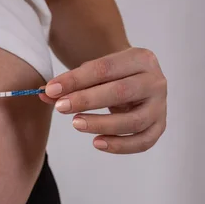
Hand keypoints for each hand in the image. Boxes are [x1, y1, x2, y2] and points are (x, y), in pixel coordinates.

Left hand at [39, 47, 166, 153]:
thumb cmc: (109, 76)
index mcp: (139, 58)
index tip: (52, 90)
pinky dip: (120, 145)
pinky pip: (143, 141)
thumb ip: (68, 83)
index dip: (76, 80)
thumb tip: (44, 94)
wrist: (135, 79)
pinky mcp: (160, 126)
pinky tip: (97, 142)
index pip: (105, 69)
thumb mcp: (90, 73)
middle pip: (122, 92)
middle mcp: (155, 80)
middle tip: (61, 107)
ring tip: (76, 124)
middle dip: (87, 101)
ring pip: (134, 120)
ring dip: (102, 124)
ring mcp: (160, 105)